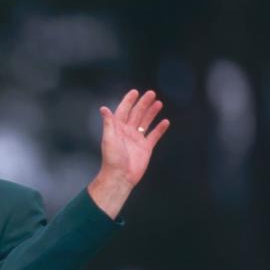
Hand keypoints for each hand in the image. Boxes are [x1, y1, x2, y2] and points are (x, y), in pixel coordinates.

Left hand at [88, 89, 169, 218]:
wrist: (120, 177)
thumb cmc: (112, 159)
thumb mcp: (109, 139)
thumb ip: (108, 123)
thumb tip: (103, 108)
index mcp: (117, 129)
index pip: (123, 111)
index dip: (128, 101)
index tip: (135, 92)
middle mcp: (127, 132)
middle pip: (136, 114)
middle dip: (143, 104)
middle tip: (151, 93)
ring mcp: (137, 140)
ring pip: (145, 122)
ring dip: (151, 113)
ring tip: (159, 103)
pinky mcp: (146, 148)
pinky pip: (154, 136)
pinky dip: (160, 129)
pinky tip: (165, 121)